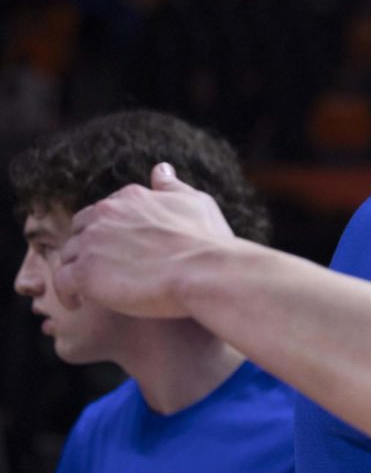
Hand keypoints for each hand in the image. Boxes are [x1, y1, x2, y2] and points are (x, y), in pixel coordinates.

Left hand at [56, 163, 235, 318]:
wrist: (205, 270)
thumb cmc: (207, 240)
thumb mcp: (196, 203)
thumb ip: (172, 187)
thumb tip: (161, 169)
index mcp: (131, 197)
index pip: (105, 210)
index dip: (109, 230)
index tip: (117, 247)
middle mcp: (106, 213)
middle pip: (80, 229)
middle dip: (87, 245)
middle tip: (100, 268)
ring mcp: (92, 242)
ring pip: (69, 254)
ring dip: (77, 268)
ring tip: (88, 289)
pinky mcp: (85, 272)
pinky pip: (61, 282)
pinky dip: (65, 293)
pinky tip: (77, 303)